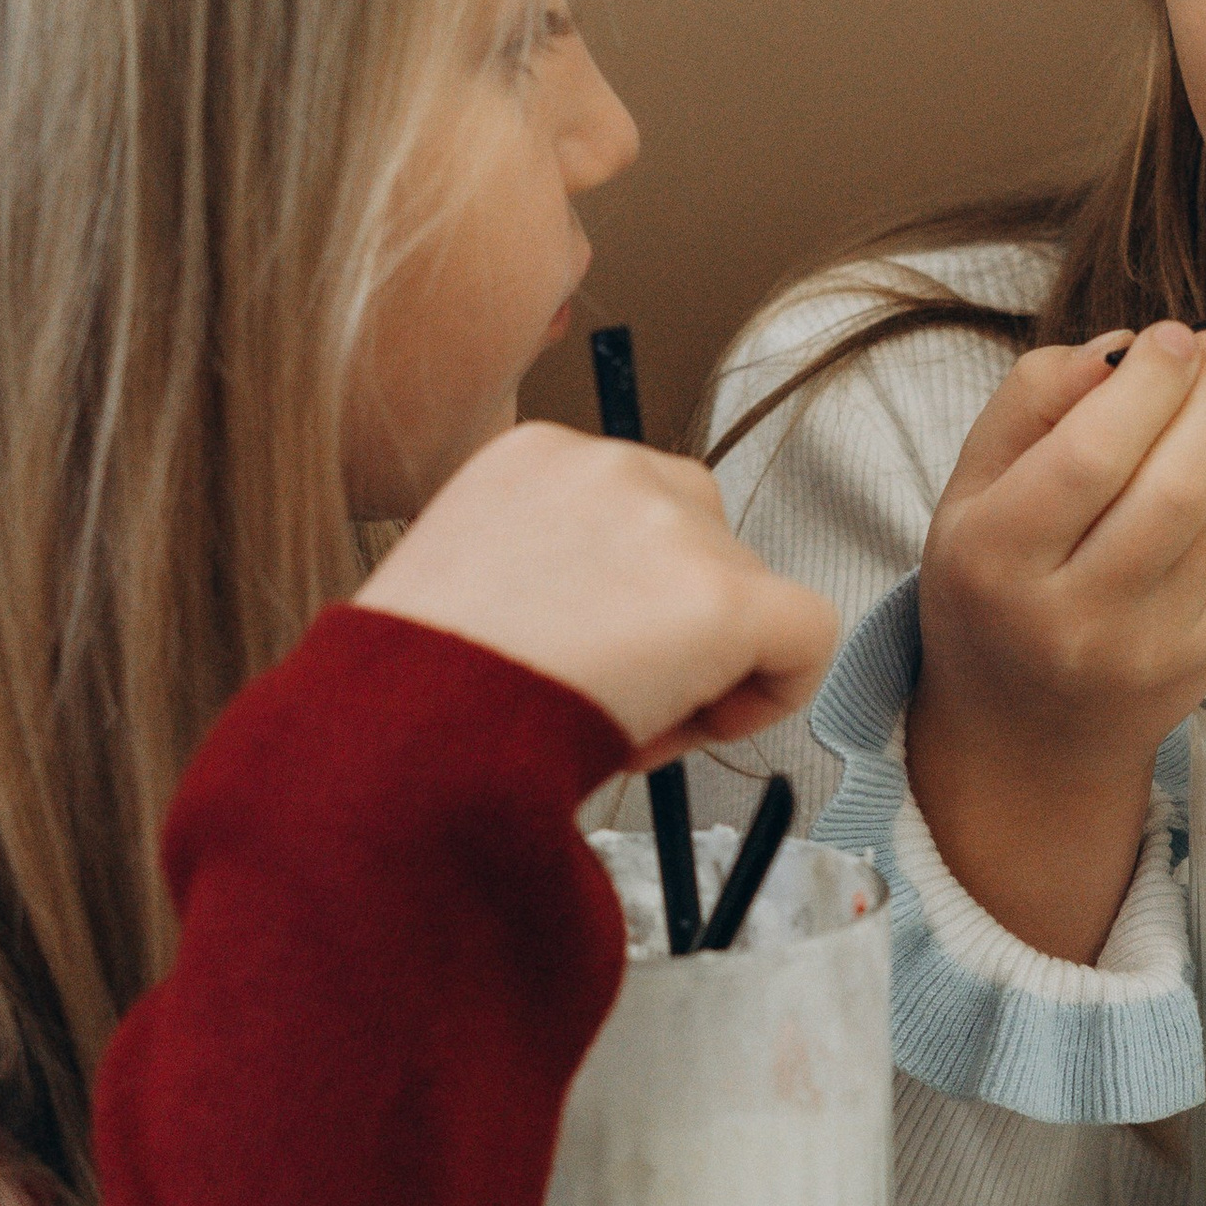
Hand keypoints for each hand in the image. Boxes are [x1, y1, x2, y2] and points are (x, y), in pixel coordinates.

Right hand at [356, 423, 838, 773]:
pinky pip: (808, 636)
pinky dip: (773, 693)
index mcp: (533, 458)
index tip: (568, 662)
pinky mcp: (724, 595)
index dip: (616, 601)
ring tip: (622, 722)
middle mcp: (607, 466)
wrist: (397, 746)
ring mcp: (670, 526)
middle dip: (668, 624)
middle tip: (605, 699)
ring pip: (746, 593)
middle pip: (699, 538)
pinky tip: (697, 729)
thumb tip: (605, 624)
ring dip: (703, 666)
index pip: (631, 514)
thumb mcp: (462, 591)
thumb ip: (544, 576)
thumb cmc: (409, 698)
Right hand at [910, 319, 1205, 961]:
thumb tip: (1119, 347)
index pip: (1089, 457)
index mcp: (996, 562)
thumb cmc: (993, 593)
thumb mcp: (968, 494)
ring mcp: (1146, 646)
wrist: (1023, 737)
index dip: (1147, 383)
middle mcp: (1072, 616)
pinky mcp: (1204, 656)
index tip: (1170, 333)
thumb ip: (1027, 407)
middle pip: (1173, 486)